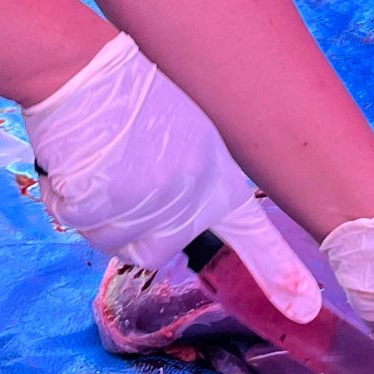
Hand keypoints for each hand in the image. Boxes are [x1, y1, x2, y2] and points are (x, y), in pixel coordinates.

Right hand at [23, 36, 321, 319]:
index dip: (276, 271)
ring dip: (101, 215)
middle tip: (123, 175)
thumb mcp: (189, 123)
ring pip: (113, 241)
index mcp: (210, 175)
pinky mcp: (98, 209)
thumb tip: (178, 208)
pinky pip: (79, 224)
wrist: (83, 68)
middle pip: (155, 250)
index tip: (301, 306)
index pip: (250, 232)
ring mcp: (139, 206)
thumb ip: (192, 172)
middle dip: (137, 226)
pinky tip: (78, 162)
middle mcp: (181, 198)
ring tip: (100, 161)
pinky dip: (71, 202)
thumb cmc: (131, 84)